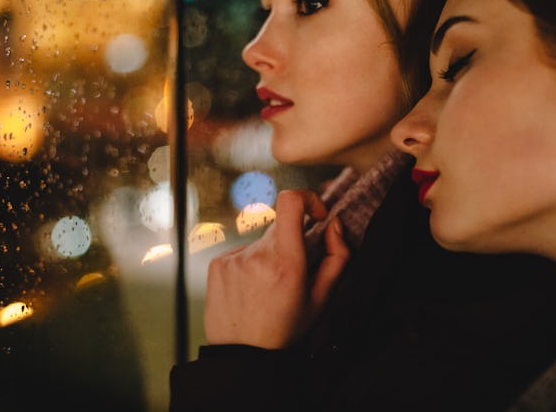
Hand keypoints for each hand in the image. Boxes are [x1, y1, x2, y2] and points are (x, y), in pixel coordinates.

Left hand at [204, 190, 349, 348]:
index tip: (316, 214)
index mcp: (287, 263)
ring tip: (266, 289)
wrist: (242, 356)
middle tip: (292, 272)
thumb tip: (334, 224)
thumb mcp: (322, 299)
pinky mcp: (218, 263)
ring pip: (262, 241)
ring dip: (269, 256)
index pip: (290, 202)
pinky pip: (242, 252)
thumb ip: (338, 257)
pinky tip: (249, 291)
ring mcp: (234, 258)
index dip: (307, 198)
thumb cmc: (286, 328)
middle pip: (281, 226)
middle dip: (292, 240)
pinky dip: (250, 265)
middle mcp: (257, 255)